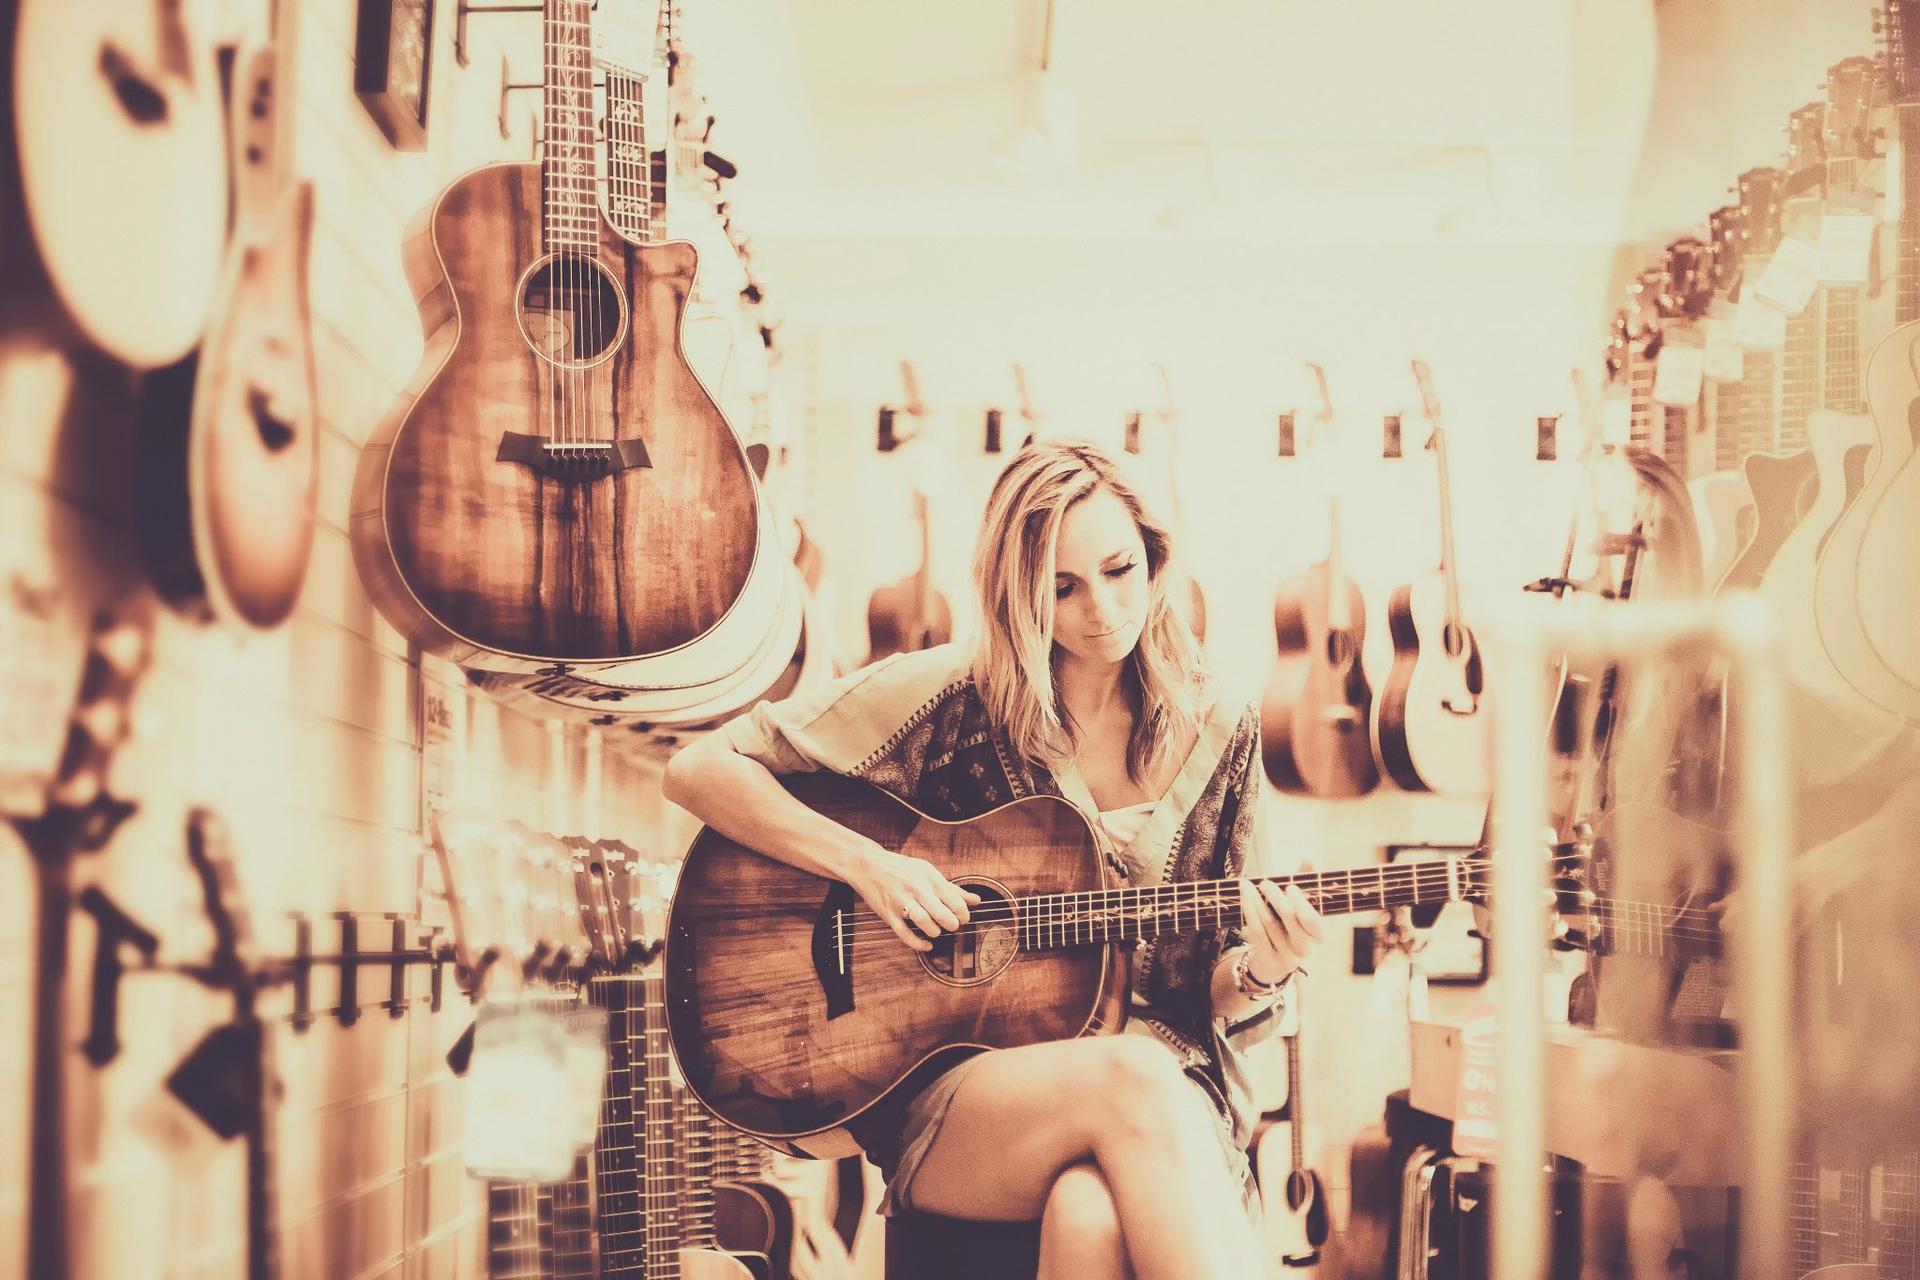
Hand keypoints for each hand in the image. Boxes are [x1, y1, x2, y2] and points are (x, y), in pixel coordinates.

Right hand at [848, 846, 980, 952]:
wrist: (869, 865)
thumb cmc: (902, 869)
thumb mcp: (929, 872)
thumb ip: (953, 888)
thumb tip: (977, 900)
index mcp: (930, 878)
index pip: (955, 901)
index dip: (963, 915)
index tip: (962, 918)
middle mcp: (917, 889)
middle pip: (943, 914)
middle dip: (952, 925)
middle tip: (951, 925)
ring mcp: (902, 902)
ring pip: (925, 923)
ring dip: (936, 932)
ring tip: (937, 931)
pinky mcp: (889, 914)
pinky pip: (905, 935)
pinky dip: (919, 944)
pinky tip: (927, 944)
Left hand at [1239, 870, 1322, 984]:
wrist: (1274, 961)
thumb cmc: (1290, 926)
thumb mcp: (1300, 906)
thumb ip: (1306, 883)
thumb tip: (1308, 859)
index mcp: (1318, 935)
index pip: (1312, 919)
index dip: (1300, 901)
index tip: (1290, 886)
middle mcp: (1305, 947)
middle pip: (1289, 916)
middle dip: (1275, 895)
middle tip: (1265, 882)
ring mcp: (1286, 955)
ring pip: (1268, 922)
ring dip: (1256, 900)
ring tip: (1248, 885)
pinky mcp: (1268, 957)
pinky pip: (1256, 929)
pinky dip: (1248, 909)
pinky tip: (1245, 895)